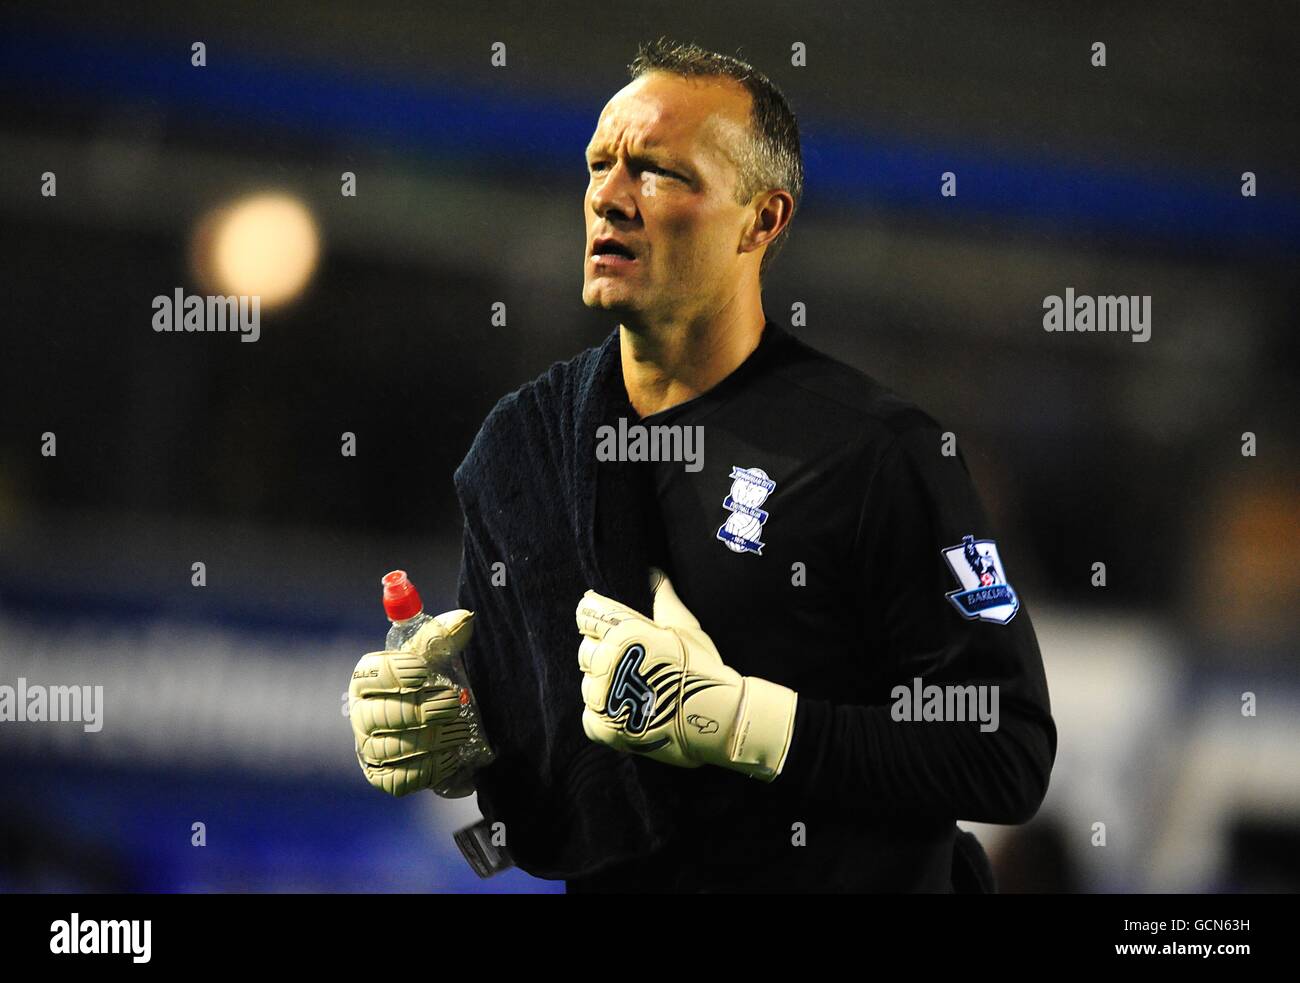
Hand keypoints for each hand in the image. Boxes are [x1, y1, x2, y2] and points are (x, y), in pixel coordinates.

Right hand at [349, 610, 476, 797]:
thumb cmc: (429, 684)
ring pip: (393, 749)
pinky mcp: (383, 778)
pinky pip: (402, 779)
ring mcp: (369, 749)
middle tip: (454, 704)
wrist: (435, 726)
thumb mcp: (434, 657)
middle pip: (382, 716)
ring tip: (462, 731)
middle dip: (422, 711)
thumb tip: (465, 619)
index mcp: (367, 678)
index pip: (371, 674)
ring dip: (433, 740)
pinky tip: (451, 756)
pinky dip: (430, 768)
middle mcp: (361, 714)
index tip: (423, 673)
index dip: (395, 673)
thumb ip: (444, 638)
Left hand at [575, 569, 797, 780]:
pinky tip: (628, 712)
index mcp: (624, 632)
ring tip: (636, 690)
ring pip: (587, 684)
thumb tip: (654, 572)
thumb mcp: (685, 627)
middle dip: (603, 653)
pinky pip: (589, 716)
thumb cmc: (703, 668)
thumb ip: (663, 598)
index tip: (604, 624)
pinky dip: (604, 716)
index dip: (595, 617)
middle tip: (632, 664)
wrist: (717, 718)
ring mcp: (603, 697)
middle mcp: (608, 661)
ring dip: (604, 686)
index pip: (588, 613)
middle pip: (585, 650)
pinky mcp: (603, 728)